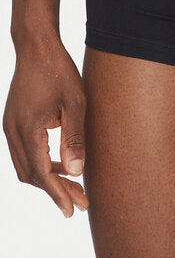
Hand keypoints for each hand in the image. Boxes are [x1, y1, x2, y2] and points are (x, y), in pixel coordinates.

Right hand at [3, 38, 88, 216]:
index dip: (58, 194)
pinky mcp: (13, 121)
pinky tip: (62, 164)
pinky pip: (25, 152)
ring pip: (26, 166)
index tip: (73, 211)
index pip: (41, 174)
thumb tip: (76, 172)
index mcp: (27, 129)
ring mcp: (10, 126)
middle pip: (31, 175)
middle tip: (81, 202)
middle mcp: (13, 131)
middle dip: (56, 191)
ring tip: (75, 186)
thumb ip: (75, 138)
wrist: (36, 47)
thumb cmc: (59, 71)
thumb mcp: (75, 103)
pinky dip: (42, 164)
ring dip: (48, 179)